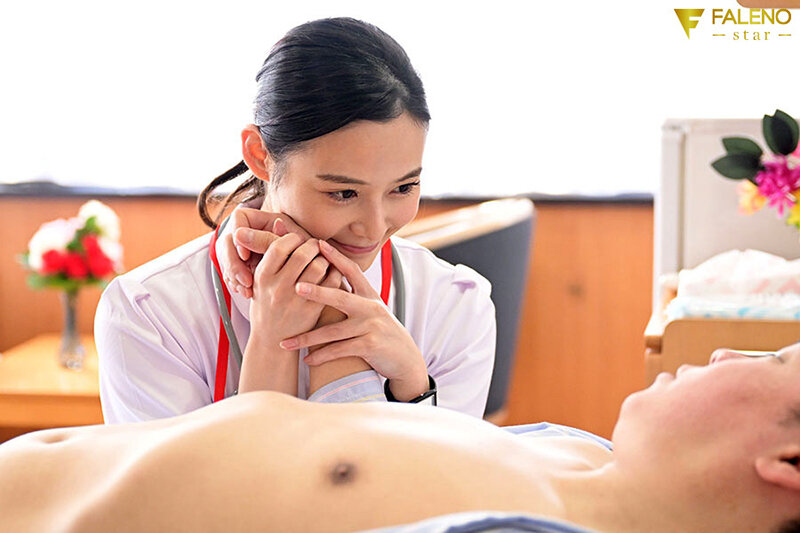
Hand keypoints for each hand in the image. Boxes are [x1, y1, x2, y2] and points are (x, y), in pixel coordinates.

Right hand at [219, 206, 313, 297]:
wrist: (310, 270)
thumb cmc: (306, 251)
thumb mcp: (288, 245)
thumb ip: (267, 239)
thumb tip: (239, 233)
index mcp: (262, 218)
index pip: (239, 217)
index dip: (239, 236)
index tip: (245, 256)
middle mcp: (248, 229)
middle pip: (226, 240)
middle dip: (233, 263)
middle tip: (246, 281)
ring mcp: (241, 246)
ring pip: (225, 258)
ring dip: (233, 275)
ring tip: (247, 290)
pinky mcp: (240, 263)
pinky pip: (229, 272)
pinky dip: (235, 282)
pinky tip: (246, 292)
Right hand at [249, 234, 342, 346]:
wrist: (272, 342)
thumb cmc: (266, 305)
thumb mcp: (261, 280)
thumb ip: (271, 252)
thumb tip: (280, 222)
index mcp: (262, 277)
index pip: (281, 246)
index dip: (292, 238)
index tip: (297, 241)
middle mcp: (278, 288)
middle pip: (303, 253)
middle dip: (313, 245)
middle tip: (315, 247)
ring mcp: (296, 300)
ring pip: (319, 266)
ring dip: (325, 258)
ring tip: (323, 260)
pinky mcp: (313, 310)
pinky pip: (332, 283)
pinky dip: (335, 273)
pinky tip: (332, 274)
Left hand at [280, 240, 428, 399]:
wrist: (404, 358)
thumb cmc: (381, 331)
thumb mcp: (371, 309)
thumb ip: (352, 295)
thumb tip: (328, 277)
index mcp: (369, 295)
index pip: (352, 271)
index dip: (336, 256)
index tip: (318, 243)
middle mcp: (371, 308)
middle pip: (341, 297)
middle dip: (317, 292)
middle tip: (296, 287)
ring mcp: (371, 327)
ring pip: (334, 331)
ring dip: (308, 338)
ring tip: (286, 342)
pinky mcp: (370, 346)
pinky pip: (340, 350)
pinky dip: (322, 356)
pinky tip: (307, 359)